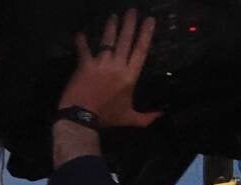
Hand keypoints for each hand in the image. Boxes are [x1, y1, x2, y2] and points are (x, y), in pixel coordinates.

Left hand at [58, 10, 161, 128]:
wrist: (82, 118)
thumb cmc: (106, 117)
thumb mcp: (128, 118)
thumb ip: (146, 117)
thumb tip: (160, 116)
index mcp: (130, 76)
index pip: (141, 50)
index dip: (146, 33)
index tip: (149, 20)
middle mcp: (117, 66)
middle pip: (126, 40)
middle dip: (130, 23)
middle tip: (132, 10)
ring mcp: (100, 64)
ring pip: (108, 41)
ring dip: (111, 27)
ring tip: (113, 16)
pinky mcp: (84, 65)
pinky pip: (83, 50)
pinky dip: (81, 41)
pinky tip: (80, 33)